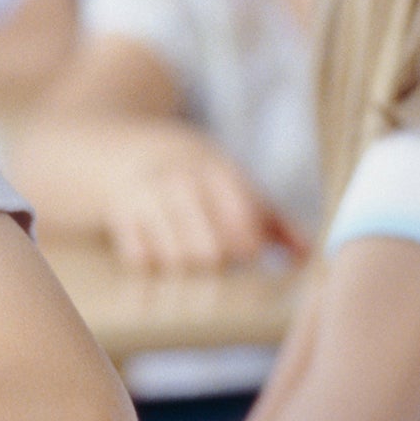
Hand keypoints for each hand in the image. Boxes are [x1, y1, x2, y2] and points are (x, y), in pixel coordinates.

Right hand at [94, 120, 306, 271]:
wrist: (111, 148)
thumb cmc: (186, 173)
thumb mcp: (227, 179)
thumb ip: (272, 217)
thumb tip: (308, 256)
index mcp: (214, 168)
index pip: (242, 220)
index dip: (249, 246)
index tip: (248, 251)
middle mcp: (178, 181)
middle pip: (211, 253)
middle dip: (219, 266)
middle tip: (217, 258)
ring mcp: (144, 198)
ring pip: (177, 263)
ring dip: (187, 272)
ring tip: (188, 257)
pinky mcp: (117, 218)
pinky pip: (141, 262)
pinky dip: (153, 265)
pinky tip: (158, 253)